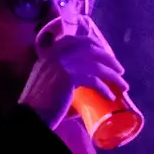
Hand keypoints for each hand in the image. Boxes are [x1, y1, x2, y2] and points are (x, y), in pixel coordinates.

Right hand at [18, 15, 128, 130]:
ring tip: (123, 85)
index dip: (95, 45)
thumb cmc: (40, 104)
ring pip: (96, 65)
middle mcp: (55, 54)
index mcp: (50, 53)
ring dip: (113, 75)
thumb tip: (86, 89)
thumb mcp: (50, 82)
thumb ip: (64, 78)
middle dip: (109, 59)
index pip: (77, 40)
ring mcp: (61, 63)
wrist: (30, 114)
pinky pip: (94, 80)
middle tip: (120, 70)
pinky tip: (110, 97)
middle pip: (91, 49)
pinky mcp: (68, 77)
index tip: (107, 54)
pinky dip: (104, 89)